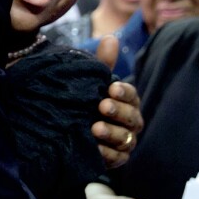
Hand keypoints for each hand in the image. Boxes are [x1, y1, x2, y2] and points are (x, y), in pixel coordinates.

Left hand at [92, 35, 142, 167]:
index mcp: (126, 102)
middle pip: (132, 118)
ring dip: (112, 133)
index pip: (132, 96)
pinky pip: (117, 158)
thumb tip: (110, 38)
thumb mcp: (91, 83)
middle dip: (119, 112)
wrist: (66, 132)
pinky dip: (107, 154)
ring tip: (95, 128)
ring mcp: (124, 142)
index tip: (111, 87)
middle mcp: (130, 122)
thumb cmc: (85, 102)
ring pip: (126, 139)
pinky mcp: (115, 159)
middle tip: (102, 106)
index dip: (124, 92)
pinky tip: (94, 148)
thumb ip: (102, 64)